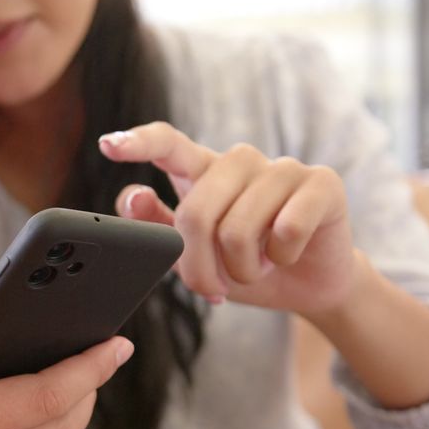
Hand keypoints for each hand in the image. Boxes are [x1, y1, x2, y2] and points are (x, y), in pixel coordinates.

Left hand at [100, 122, 356, 314]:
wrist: (306, 285)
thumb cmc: (244, 264)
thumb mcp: (192, 254)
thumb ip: (158, 227)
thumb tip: (133, 195)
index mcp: (202, 171)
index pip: (167, 143)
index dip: (137, 143)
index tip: (107, 145)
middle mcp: (239, 161)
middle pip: (196, 212)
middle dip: (200, 267)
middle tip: (216, 286)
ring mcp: (282, 167)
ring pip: (238, 229)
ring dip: (244, 268)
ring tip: (257, 266)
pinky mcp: (321, 182)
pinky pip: (286, 230)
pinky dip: (282, 258)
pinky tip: (288, 254)